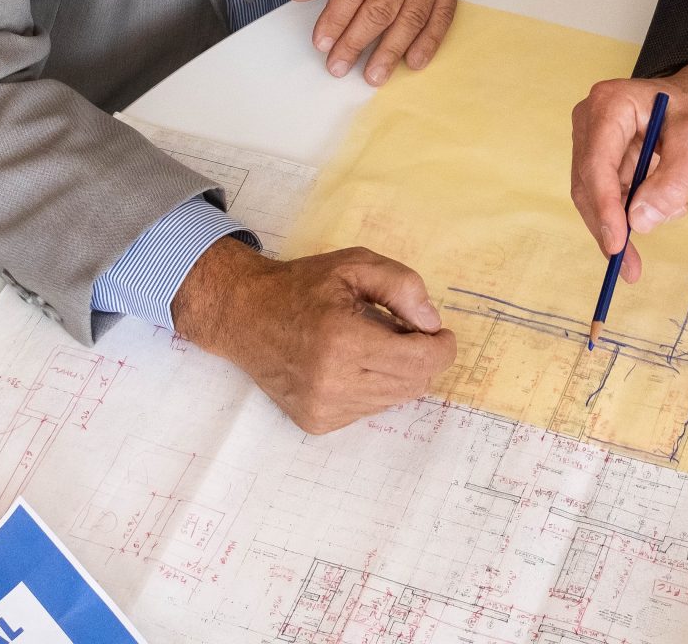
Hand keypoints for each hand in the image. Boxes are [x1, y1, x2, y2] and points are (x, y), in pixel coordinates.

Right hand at [172, 238, 457, 434]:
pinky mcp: (316, 422)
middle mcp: (332, 383)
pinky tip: (355, 363)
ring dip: (400, 372)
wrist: (244, 316)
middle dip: (424, 357)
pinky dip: (375, 387)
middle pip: (413, 383)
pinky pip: (370, 409)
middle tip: (408, 331)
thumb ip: (401, 286)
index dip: (442, 347)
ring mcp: (322, 408)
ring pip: (394, 399)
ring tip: (376, 343)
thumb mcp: (355, 265)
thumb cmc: (302, 286)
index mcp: (343, 341)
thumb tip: (432, 323)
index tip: (441, 333)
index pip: (419, 361)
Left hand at [291, 0, 458, 84]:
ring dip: (392, 50)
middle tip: (339, 66)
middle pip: (382, 5)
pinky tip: (413, 61)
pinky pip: (443, 13)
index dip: (337, 18)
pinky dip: (429, 40)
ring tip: (373, 75)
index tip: (322, 43)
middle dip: (358, 41)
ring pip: (412, 15)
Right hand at [569, 62, 687, 282]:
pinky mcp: (605, 158)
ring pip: (595, 195)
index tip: (618, 244)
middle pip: (588, 184)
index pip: (597, 163)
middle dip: (609, 227)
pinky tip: (664, 206)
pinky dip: (632, 211)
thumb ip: (672, 182)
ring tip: (669, 214)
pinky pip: (610, 195)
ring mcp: (595, 139)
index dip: (604, 207)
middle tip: (629, 267)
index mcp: (610, 104)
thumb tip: (639, 222)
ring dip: (624, 221)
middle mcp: (592, 120)